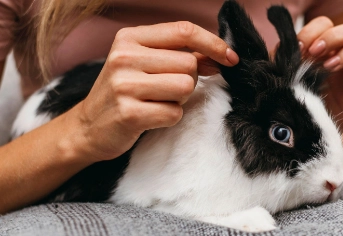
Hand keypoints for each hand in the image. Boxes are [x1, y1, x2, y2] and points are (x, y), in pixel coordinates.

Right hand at [69, 21, 238, 161]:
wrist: (88, 127)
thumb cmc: (124, 92)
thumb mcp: (144, 64)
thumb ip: (180, 55)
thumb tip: (220, 56)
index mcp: (129, 38)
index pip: (183, 31)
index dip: (213, 43)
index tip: (230, 58)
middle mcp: (124, 57)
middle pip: (189, 63)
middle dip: (188, 80)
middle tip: (165, 89)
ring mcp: (124, 85)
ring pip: (185, 86)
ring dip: (180, 99)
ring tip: (157, 101)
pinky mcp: (129, 113)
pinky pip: (174, 113)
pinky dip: (170, 117)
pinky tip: (150, 116)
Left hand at [297, 17, 342, 130]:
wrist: (302, 129)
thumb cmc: (294, 98)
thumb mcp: (286, 76)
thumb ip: (286, 59)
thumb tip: (287, 45)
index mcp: (323, 48)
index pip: (326, 25)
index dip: (314, 31)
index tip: (299, 47)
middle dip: (335, 36)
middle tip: (315, 52)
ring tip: (330, 67)